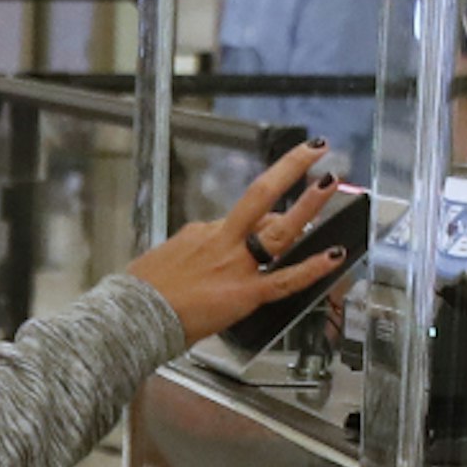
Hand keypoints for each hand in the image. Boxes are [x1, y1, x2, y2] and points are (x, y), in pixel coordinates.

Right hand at [130, 141, 347, 342]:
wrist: (131, 315)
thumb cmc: (142, 294)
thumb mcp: (165, 259)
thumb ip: (190, 250)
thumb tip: (201, 246)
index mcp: (202, 234)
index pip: (243, 218)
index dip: (267, 214)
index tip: (284, 204)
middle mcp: (222, 241)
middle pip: (260, 196)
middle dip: (289, 169)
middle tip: (314, 150)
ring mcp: (235, 265)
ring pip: (278, 229)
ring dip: (307, 204)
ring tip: (331, 182)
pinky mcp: (244, 294)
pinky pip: (285, 280)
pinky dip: (313, 268)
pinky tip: (335, 256)